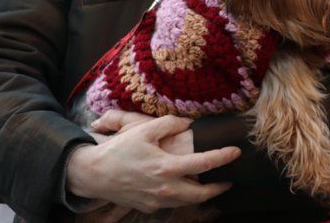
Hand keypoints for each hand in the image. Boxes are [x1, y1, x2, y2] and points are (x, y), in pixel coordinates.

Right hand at [67, 115, 239, 211]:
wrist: (93, 174)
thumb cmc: (119, 150)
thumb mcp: (144, 130)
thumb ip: (169, 124)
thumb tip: (188, 123)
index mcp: (167, 167)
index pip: (204, 163)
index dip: (223, 157)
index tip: (236, 152)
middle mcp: (164, 188)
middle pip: (200, 194)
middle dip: (218, 189)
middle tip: (228, 181)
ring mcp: (156, 201)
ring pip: (187, 202)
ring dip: (202, 196)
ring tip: (212, 187)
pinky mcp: (148, 207)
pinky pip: (171, 204)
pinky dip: (183, 197)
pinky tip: (185, 189)